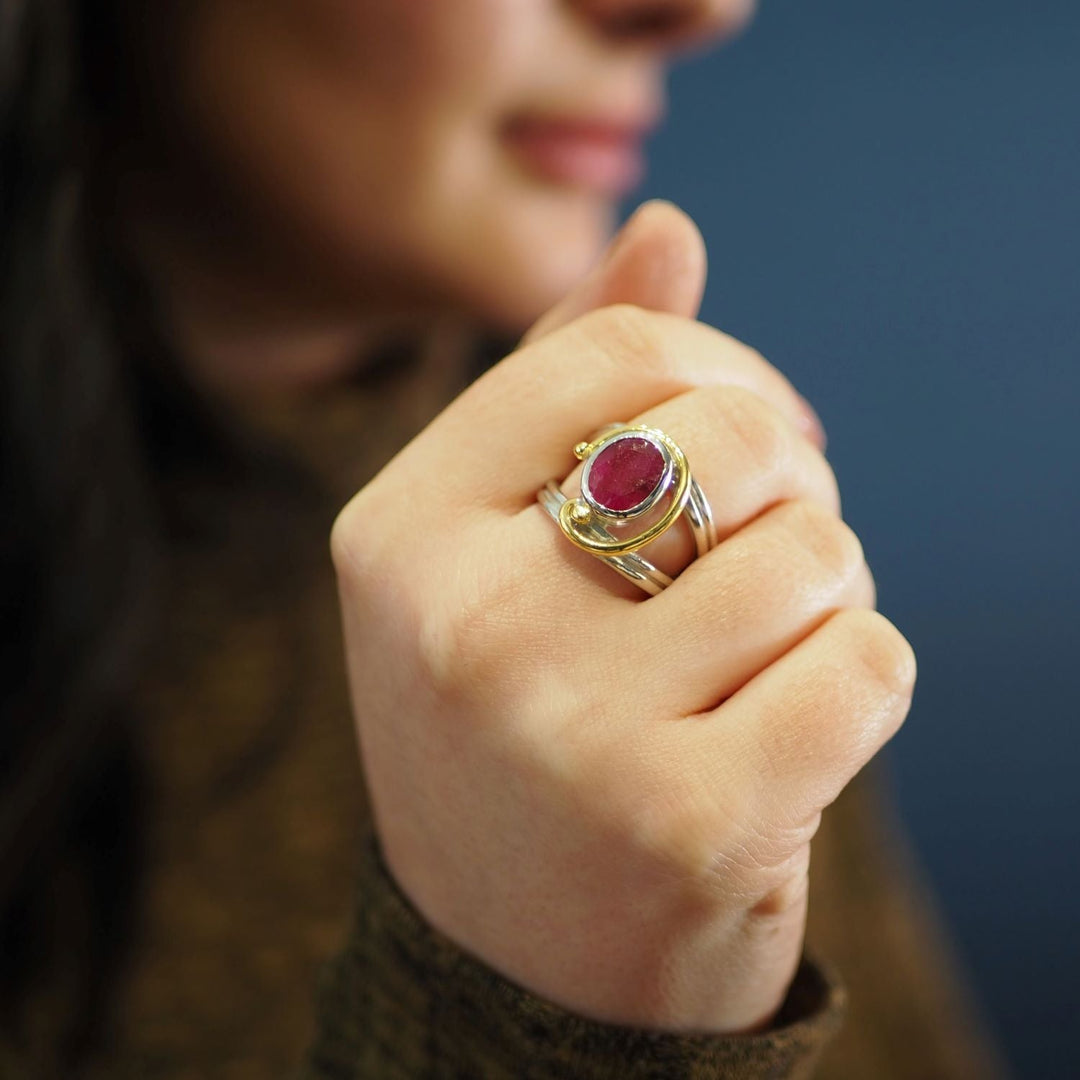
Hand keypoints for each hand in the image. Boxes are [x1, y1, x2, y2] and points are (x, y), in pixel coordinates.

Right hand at [330, 201, 915, 1033]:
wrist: (510, 957)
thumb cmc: (512, 720)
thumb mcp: (494, 546)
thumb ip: (569, 380)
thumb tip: (665, 230)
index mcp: (398, 533)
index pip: (614, 352)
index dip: (719, 370)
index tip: (747, 437)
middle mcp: (465, 624)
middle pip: (727, 437)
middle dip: (783, 482)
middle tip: (759, 551)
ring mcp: (570, 733)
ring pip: (814, 552)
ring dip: (825, 590)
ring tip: (760, 654)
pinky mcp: (687, 827)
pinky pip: (868, 664)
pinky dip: (862, 681)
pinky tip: (789, 735)